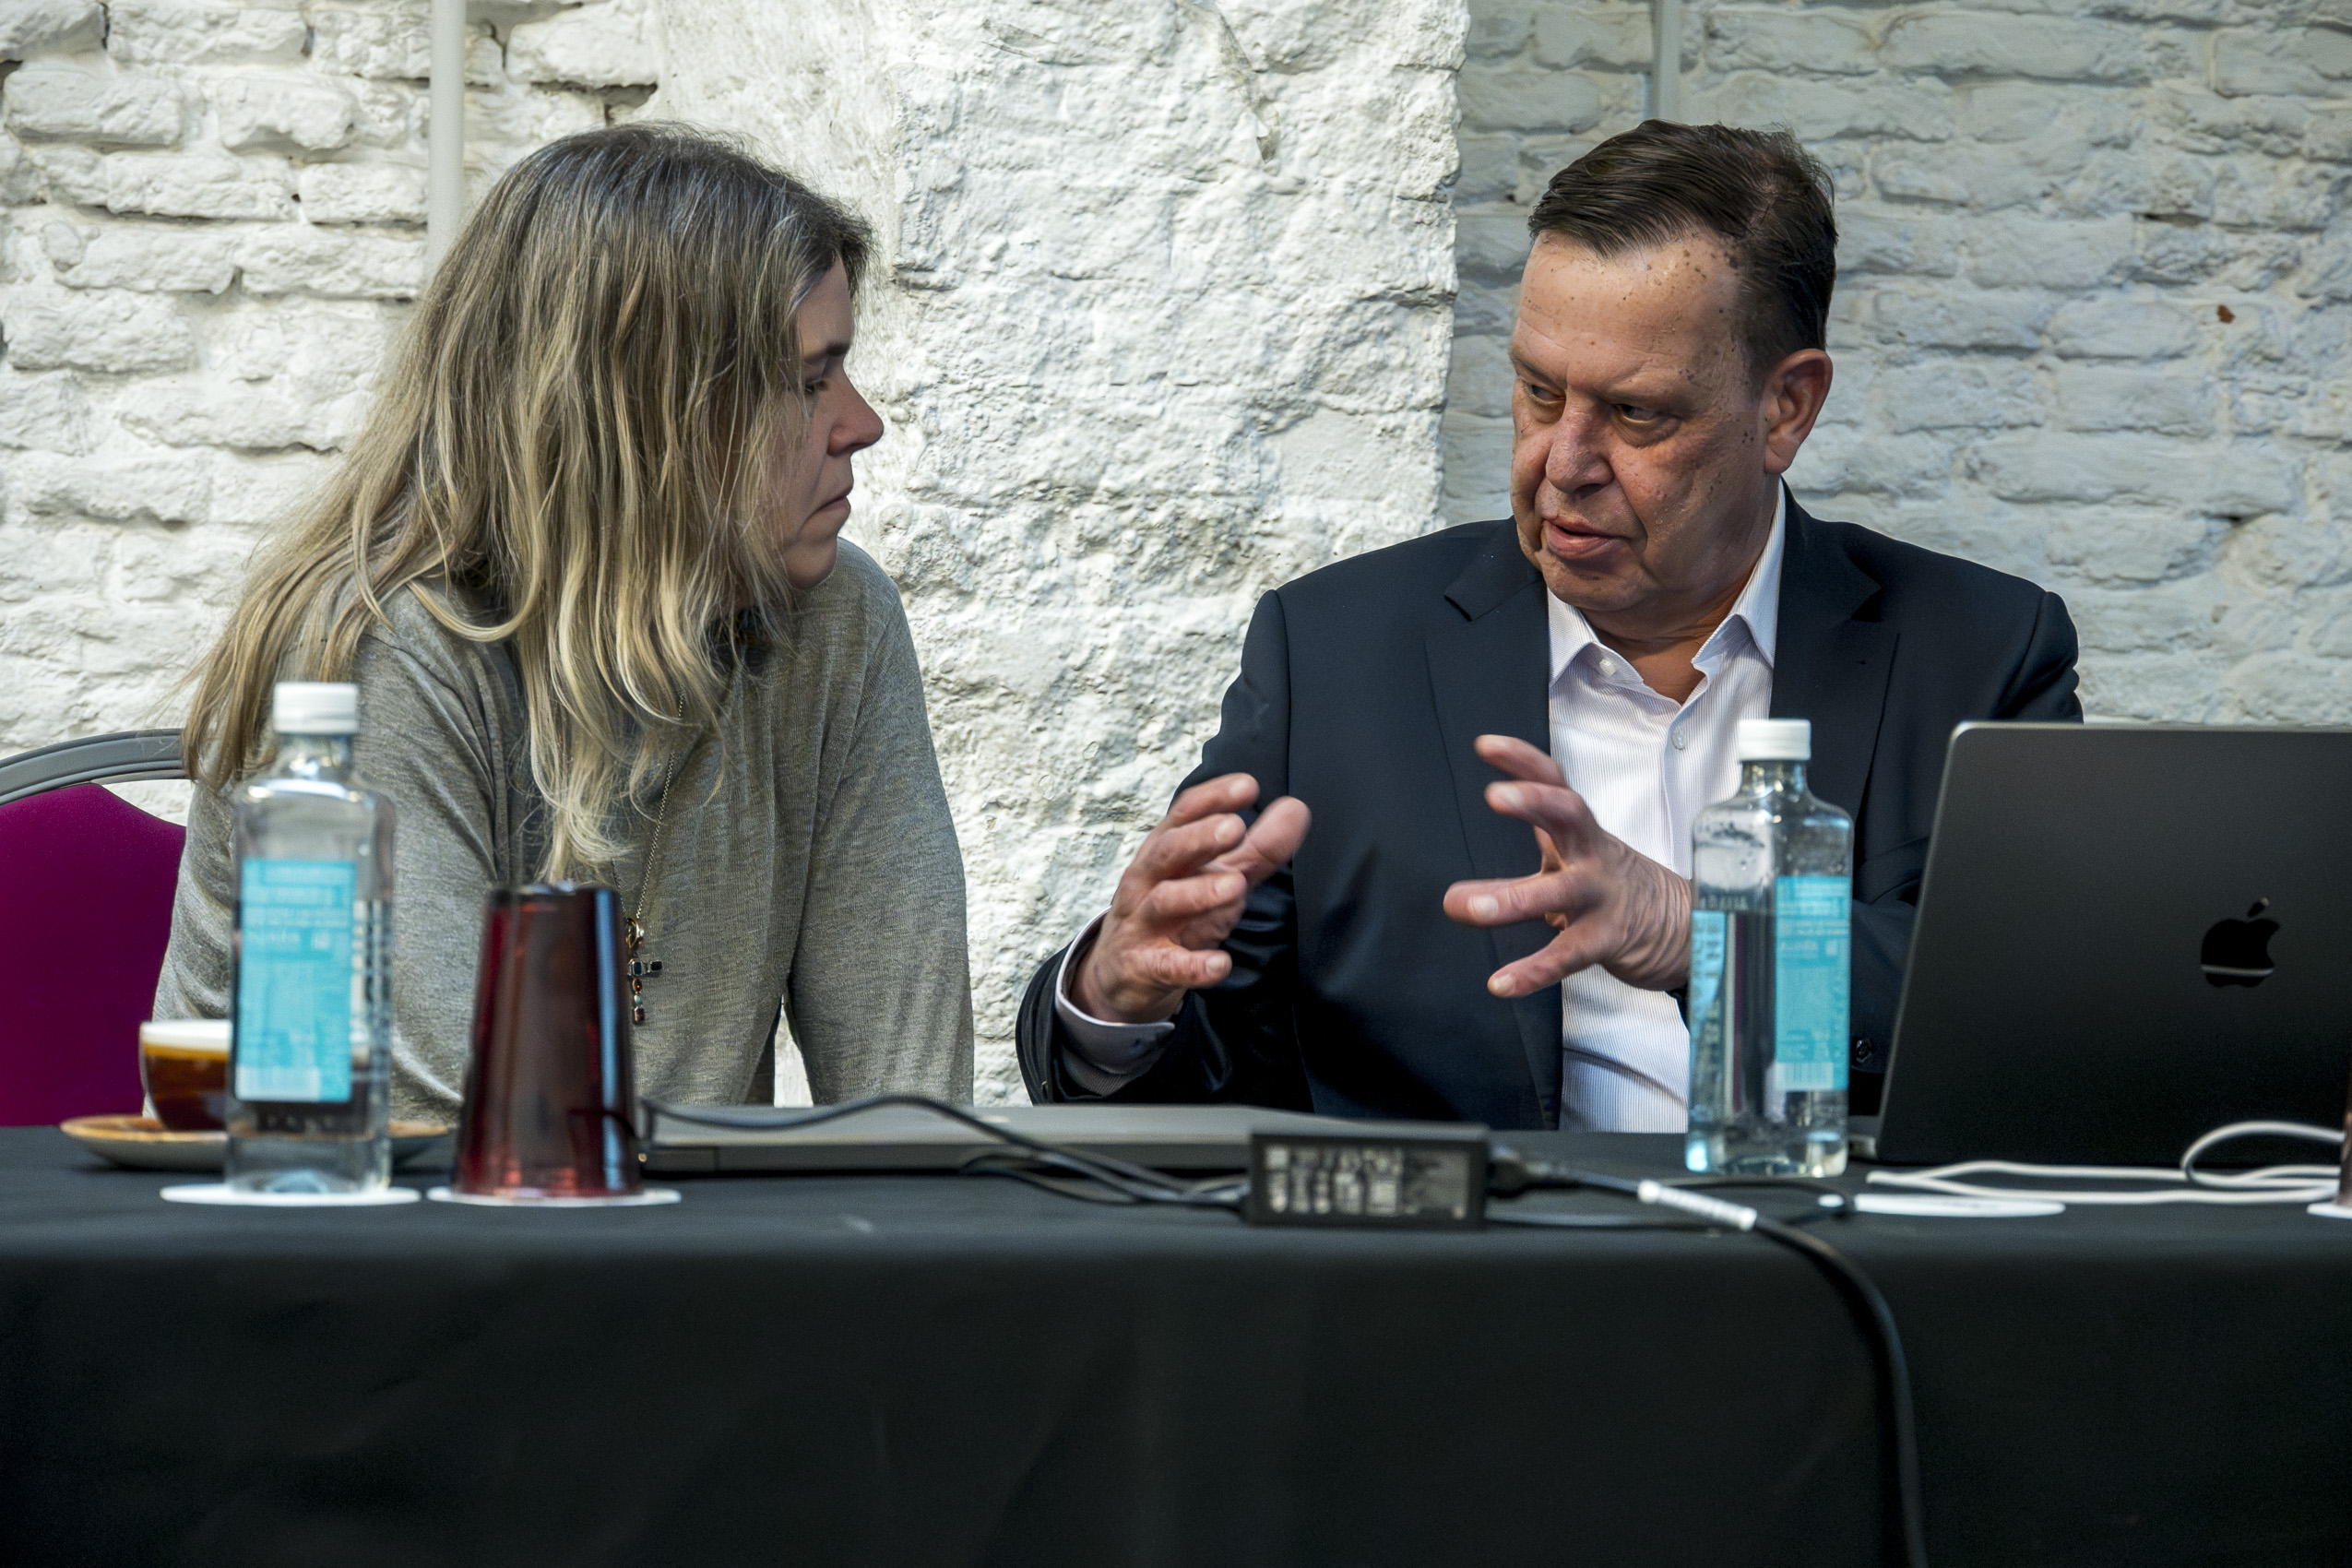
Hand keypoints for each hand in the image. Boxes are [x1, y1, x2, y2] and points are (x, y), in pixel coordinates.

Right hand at [1073, 774, 1311, 1023]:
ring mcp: (1142, 923)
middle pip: (1168, 852)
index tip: (1248, 785)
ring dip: (1199, 893)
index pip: (1184, 815)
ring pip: (1164, 902)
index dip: (1213, 798)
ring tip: (1236, 886)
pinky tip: (1221, 964)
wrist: (1123, 973)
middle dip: (1199, 838)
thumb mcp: (1217, 876)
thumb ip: (1258, 848)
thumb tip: (1297, 807)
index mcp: (1166, 851)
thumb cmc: (1176, 914)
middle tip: (1235, 827)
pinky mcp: (1144, 965)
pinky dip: (1192, 965)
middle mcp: (1148, 880)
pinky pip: (1166, 965)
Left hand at [1442, 735, 1690, 997]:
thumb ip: (1541, 828)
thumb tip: (1494, 810)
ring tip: (1465, 906)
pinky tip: (1501, 982)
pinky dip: (1533, 970)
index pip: (1555, 782)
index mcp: (1580, 831)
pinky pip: (1569, 955)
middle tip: (1495, 796)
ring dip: (1512, 897)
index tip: (1484, 746)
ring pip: (1561, 892)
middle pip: (1569, 815)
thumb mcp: (1579, 848)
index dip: (1524, 760)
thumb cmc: (1615, 883)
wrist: (1685, 926)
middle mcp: (1592, 854)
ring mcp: (1602, 897)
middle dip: (1535, 801)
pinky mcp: (1609, 939)